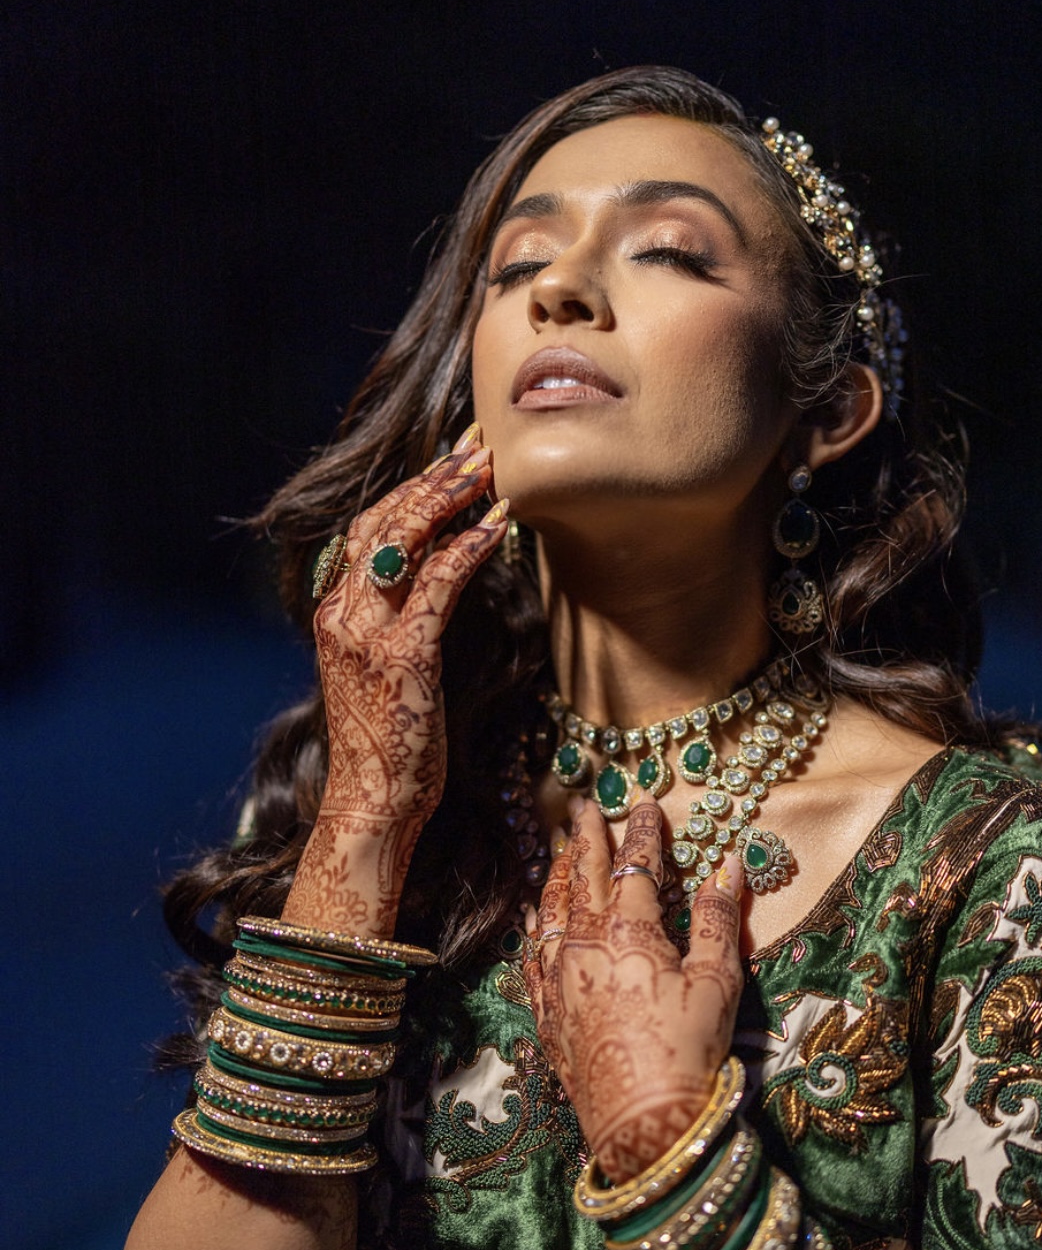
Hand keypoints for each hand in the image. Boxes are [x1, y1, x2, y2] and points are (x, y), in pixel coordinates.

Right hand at [283, 427, 507, 935]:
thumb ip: (398, 624)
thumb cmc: (390, 747)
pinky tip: (499, 525)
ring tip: (491, 467)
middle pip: (383, 520)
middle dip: (433, 477)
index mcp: (334, 614)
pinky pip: (438, 583)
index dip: (409, 490)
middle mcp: (341, 614)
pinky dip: (469, 546)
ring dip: (450, 496)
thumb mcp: (385, 673)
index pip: (367, 530)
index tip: (450, 460)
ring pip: (404, 539)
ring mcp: (367, 634)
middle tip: (478, 445)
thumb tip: (438, 581)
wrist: (373, 804)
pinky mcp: (403, 656)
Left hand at [524, 797, 743, 1181]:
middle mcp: (584, 945)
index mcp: (630, 930)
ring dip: (556, 876)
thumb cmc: (690, 1050)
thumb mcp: (718, 981)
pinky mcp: (547, 1013)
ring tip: (557, 852)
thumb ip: (717, 918)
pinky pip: (532, 958)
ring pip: (551, 912)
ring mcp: (559, 979)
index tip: (643, 803)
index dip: (641, 831)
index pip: (635, 864)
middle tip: (584, 808)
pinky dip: (534, 930)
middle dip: (585, 839)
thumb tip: (728, 864)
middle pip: (581, 877)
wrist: (644, 1125)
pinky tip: (534, 919)